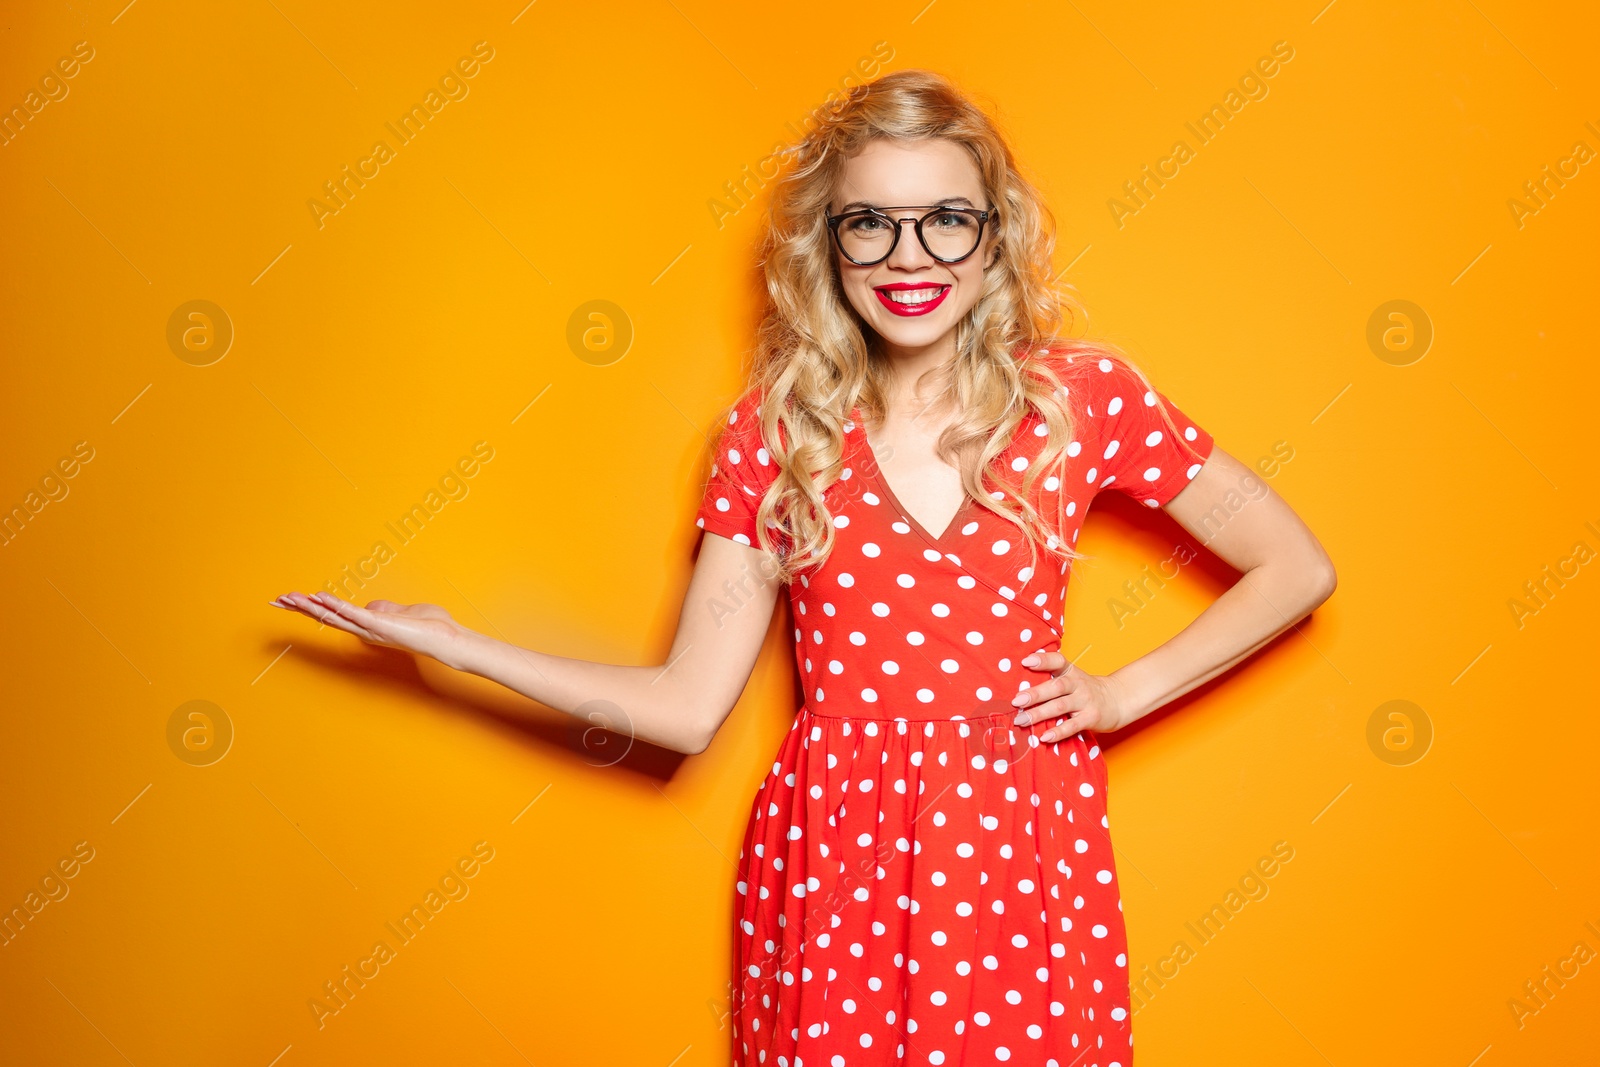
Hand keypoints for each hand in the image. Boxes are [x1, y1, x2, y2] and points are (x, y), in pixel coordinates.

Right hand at [270, 590, 475, 670]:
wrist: (448, 640)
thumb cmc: (431, 628)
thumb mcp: (405, 613)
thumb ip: (387, 609)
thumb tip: (372, 605)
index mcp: (369, 626)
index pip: (335, 615)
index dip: (313, 607)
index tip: (291, 600)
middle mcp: (366, 630)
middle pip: (327, 617)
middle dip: (301, 608)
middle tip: (276, 600)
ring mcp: (372, 629)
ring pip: (334, 616)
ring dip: (311, 606)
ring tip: (289, 598)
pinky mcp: (380, 626)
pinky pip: (353, 614)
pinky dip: (336, 605)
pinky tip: (320, 598)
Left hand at [1010, 649, 1133, 742]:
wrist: (1116, 700)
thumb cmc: (1083, 690)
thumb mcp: (1071, 678)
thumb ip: (1050, 679)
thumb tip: (1016, 688)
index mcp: (1070, 671)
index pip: (1057, 661)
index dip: (1043, 660)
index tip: (1025, 661)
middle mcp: (1078, 684)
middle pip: (1055, 687)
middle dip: (1035, 694)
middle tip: (1016, 701)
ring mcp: (1085, 701)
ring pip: (1060, 706)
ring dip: (1039, 714)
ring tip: (1021, 721)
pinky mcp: (1091, 718)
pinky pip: (1072, 726)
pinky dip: (1058, 732)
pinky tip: (1044, 737)